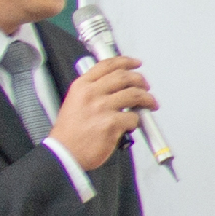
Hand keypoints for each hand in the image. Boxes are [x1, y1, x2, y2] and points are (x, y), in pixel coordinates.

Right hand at [49, 55, 154, 170]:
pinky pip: (134, 118)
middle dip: (140, 80)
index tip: (135, 63)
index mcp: (81, 86)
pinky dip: (137, 121)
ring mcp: (101, 108)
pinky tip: (133, 124)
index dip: (125, 62)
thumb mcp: (74, 102)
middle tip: (146, 87)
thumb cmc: (70, 133)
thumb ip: (93, 91)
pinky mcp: (111, 124)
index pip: (107, 65)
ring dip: (147, 99)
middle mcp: (91, 94)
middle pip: (124, 77)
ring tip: (150, 104)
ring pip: (134, 95)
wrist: (64, 154)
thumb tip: (117, 87)